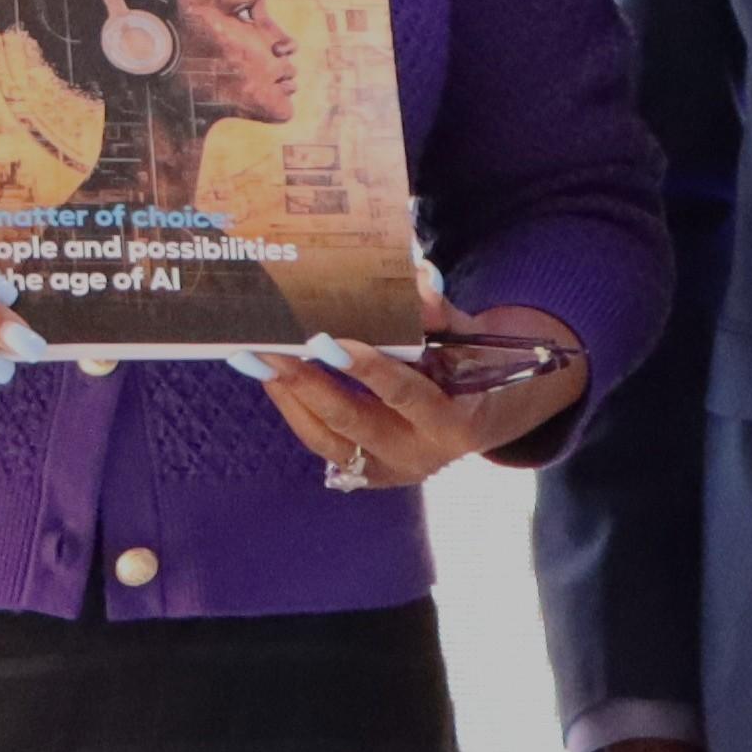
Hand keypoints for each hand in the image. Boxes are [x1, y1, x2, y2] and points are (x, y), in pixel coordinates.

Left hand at [229, 307, 583, 496]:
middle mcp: (421, 455)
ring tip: (254, 362)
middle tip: (269, 349)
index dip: (366, 368)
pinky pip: (324, 443)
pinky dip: (296, 411)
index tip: (327, 340)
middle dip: (306, 382)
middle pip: (352, 419)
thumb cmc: (483, 365)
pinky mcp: (369, 473)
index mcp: (455, 423)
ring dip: (288, 398)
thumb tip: (417, 278)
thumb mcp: (475, 340)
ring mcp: (392, 469)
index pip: (403, 394)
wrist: (497, 412)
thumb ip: (443, 315)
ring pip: (326, 438)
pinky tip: (273, 380)